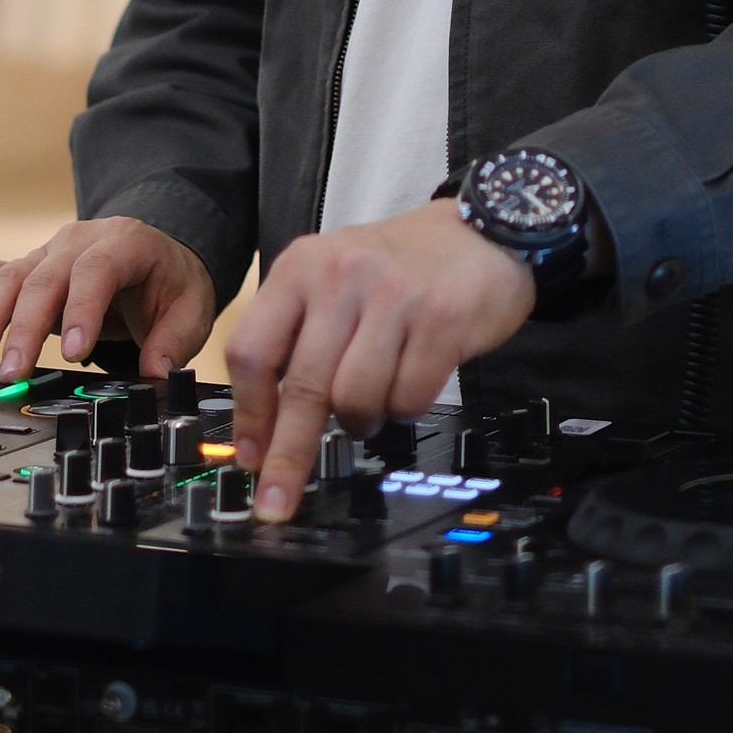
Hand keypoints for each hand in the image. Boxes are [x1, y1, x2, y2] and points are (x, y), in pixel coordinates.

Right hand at [0, 218, 215, 383]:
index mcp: (123, 243)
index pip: (96, 271)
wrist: (159, 253)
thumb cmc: (171, 283)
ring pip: (10, 279)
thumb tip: (155, 373)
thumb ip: (173, 341)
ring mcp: (48, 253)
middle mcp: (78, 241)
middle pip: (44, 278)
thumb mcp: (191, 308)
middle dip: (24, 326)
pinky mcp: (28, 269)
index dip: (81, 309)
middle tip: (11, 372)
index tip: (73, 353)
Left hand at [227, 201, 533, 523]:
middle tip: (279, 501)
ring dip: (362, 422)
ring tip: (374, 406)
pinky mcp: (441, 318)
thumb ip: (299, 335)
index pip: (253, 350)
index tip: (250, 458)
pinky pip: (408, 397)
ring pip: (355, 399)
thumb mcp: (334, 277)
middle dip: (289, 456)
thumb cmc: (401, 265)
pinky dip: (405, 409)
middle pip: (301, 387)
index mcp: (301, 267)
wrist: (483, 230)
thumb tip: (267, 424)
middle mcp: (341, 275)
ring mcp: (392, 295)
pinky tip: (410, 386)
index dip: (249, 415)